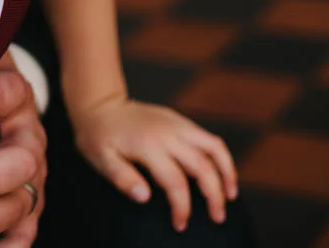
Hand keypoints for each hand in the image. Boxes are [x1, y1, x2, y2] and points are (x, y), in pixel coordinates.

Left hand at [71, 97, 237, 231]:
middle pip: (202, 167)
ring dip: (227, 173)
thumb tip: (144, 197)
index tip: (180, 225)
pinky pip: (209, 138)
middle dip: (213, 196)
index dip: (181, 207)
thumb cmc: (97, 136)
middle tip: (217, 218)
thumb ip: (121, 178)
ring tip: (230, 196)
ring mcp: (177, 124)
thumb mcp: (99, 159)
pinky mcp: (180, 120)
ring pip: (214, 148)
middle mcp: (168, 133)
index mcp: (148, 145)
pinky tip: (222, 174)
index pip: (175, 182)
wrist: (99, 104)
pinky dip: (221, 157)